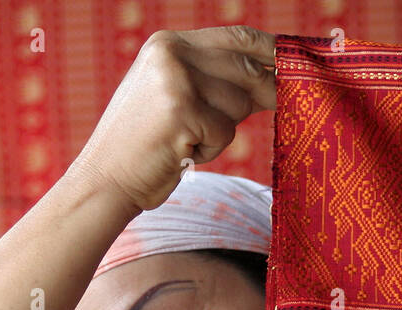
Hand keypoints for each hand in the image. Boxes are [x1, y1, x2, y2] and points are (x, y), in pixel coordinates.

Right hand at [69, 25, 276, 213]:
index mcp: (168, 44)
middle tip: (272, 108)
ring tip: (186, 142)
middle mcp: (171, 54)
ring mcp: (176, 81)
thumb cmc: (143, 147)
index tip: (297, 64)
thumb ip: (209, 80)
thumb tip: (269, 78)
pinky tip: (180, 153)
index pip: (236, 36)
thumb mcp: (170, 96)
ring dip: (221, 132)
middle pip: (246, 70)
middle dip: (264, 94)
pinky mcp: (182, 112)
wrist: (104, 181)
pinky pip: (224, 133)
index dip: (271, 51)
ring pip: (238, 105)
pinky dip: (208, 151)